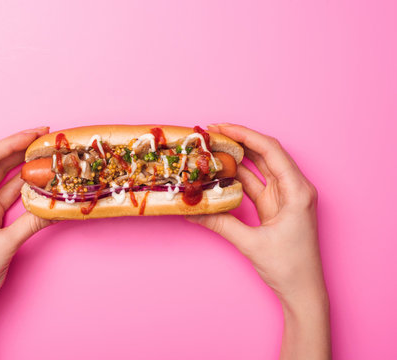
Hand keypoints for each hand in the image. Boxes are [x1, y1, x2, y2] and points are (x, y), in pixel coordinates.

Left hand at [0, 127, 54, 359]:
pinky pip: (6, 191)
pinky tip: (39, 176)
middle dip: (18, 148)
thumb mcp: (6, 246)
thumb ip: (33, 222)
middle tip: (45, 138)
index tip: (35, 134)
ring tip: (45, 152)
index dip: (10, 143)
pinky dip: (22, 184)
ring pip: (1, 175)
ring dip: (22, 164)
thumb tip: (59, 206)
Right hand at [187, 124, 329, 358]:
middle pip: (265, 154)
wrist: (302, 291)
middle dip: (238, 141)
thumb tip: (192, 211)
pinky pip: (254, 185)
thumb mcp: (252, 244)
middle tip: (211, 134)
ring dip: (236, 158)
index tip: (221, 127)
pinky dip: (237, 178)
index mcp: (297, 191)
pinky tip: (220, 172)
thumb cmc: (289, 268)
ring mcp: (284, 197)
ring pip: (258, 168)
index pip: (271, 150)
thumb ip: (221, 224)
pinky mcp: (275, 207)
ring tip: (212, 149)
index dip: (245, 135)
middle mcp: (293, 188)